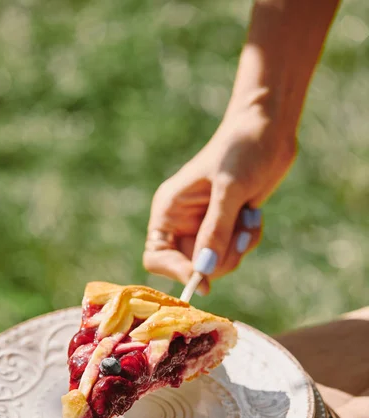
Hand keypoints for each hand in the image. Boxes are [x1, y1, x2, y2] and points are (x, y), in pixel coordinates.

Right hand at [143, 106, 295, 293]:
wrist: (268, 129)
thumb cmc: (242, 149)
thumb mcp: (229, 190)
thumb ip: (216, 231)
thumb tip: (204, 270)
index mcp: (169, 210)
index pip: (156, 257)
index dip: (177, 272)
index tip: (204, 281)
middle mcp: (183, 223)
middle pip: (192, 267)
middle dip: (219, 259)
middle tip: (238, 238)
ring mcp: (205, 227)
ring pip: (217, 264)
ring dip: (238, 248)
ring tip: (248, 217)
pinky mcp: (226, 228)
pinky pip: (234, 253)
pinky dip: (247, 240)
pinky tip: (253, 215)